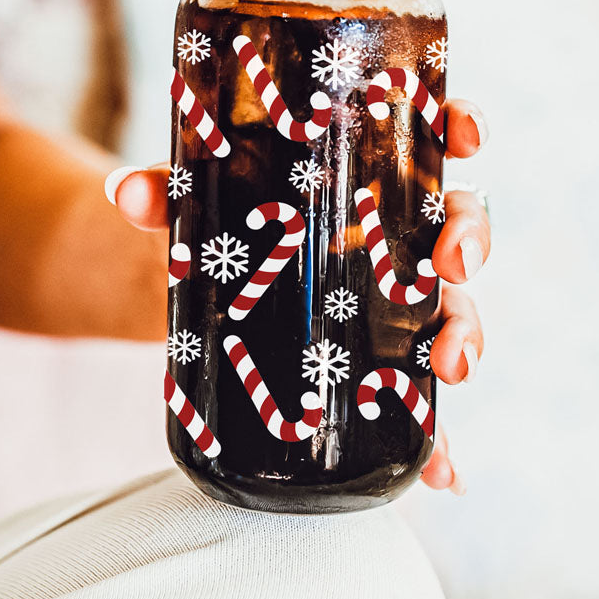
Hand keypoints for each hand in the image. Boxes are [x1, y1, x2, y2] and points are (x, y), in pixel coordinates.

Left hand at [105, 98, 489, 495]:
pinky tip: (443, 470)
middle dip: (470, 239)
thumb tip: (128, 191)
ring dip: (466, 334)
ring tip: (450, 368)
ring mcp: (389, 299)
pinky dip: (438, 434)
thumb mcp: (191, 204)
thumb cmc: (212, 224)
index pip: (428, 138)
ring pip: (452, 307)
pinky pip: (418, 394)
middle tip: (452, 264)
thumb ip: (164, 193)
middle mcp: (389, 234)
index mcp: (361, 175)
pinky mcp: (375, 360)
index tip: (466, 136)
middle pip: (455, 225)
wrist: (195, 288)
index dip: (461, 128)